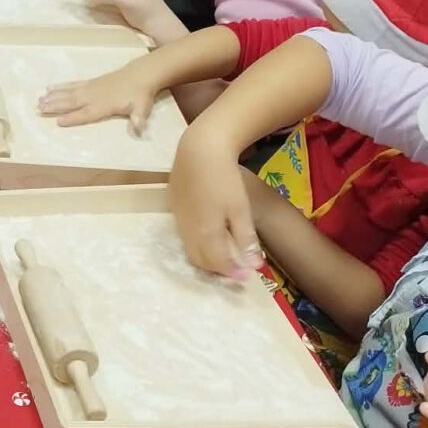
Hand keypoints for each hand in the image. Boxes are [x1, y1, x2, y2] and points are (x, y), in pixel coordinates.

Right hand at [39, 61, 158, 134]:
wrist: (141, 74)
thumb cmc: (140, 94)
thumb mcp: (143, 108)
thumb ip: (138, 119)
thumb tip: (139, 129)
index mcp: (104, 105)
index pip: (86, 113)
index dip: (73, 118)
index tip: (58, 121)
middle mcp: (93, 96)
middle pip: (71, 102)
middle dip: (55, 106)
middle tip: (39, 109)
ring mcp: (90, 87)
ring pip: (68, 93)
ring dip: (53, 97)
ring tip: (39, 100)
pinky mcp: (90, 82)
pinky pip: (72, 85)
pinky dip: (60, 87)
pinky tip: (50, 88)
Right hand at [169, 133, 259, 278]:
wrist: (199, 150)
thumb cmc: (224, 179)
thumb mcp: (241, 209)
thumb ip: (245, 239)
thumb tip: (253, 266)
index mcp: (206, 232)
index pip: (217, 262)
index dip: (232, 272)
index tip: (245, 276)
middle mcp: (188, 230)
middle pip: (200, 260)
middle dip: (216, 269)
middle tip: (233, 269)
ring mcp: (178, 218)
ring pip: (189, 248)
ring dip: (205, 257)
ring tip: (222, 255)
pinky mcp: (173, 207)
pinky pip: (183, 233)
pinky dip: (196, 242)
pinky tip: (207, 233)